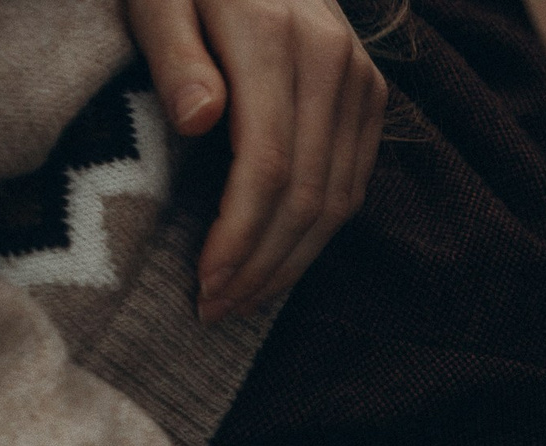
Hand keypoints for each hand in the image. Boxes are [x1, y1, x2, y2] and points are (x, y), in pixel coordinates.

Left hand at [128, 0, 387, 320]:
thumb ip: (174, 55)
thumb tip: (199, 121)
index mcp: (277, 36)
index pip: (267, 164)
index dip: (238, 235)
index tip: (203, 281)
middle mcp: (333, 61)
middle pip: (307, 194)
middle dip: (261, 265)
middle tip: (215, 308)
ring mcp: (360, 80)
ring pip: (338, 200)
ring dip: (291, 263)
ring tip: (243, 299)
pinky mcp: (371, 95)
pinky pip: (353, 184)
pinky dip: (318, 234)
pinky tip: (278, 261)